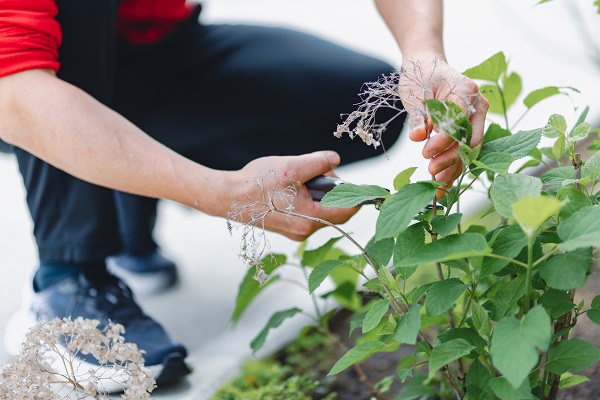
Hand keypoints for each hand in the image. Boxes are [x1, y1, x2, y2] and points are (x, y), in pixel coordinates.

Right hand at [225, 151, 359, 240]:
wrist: (228, 197)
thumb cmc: (258, 182)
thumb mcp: (292, 166)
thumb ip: (319, 163)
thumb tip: (336, 160)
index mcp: (310, 219)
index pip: (347, 212)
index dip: (356, 197)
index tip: (359, 184)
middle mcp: (305, 230)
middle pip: (334, 211)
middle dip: (332, 190)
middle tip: (319, 171)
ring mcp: (296, 232)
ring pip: (321, 212)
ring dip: (319, 194)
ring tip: (300, 178)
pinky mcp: (288, 229)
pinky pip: (308, 214)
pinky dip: (308, 200)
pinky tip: (292, 188)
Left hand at [398, 54, 487, 196]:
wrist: (426, 66)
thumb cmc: (420, 77)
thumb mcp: (414, 94)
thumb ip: (418, 117)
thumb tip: (418, 137)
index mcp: (465, 91)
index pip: (459, 122)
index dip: (444, 141)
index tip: (425, 152)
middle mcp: (477, 104)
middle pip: (469, 139)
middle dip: (451, 159)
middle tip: (430, 172)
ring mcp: (476, 117)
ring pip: (469, 149)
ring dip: (454, 168)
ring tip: (436, 185)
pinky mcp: (468, 128)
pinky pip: (464, 150)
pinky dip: (454, 166)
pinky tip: (442, 183)